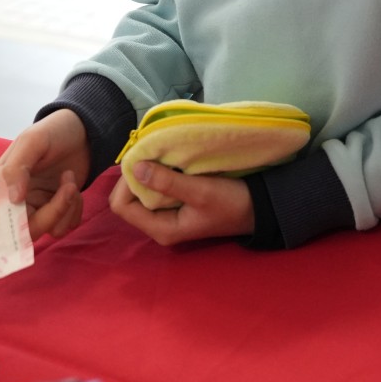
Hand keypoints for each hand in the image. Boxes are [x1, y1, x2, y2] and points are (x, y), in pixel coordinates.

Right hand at [0, 109, 92, 239]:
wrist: (84, 132)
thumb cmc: (53, 132)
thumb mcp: (32, 141)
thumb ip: (17, 167)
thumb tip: (13, 199)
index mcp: (1, 185)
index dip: (10, 224)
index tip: (32, 212)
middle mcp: (17, 201)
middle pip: (27, 231)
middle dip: (52, 214)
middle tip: (68, 189)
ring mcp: (39, 207)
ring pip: (51, 230)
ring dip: (66, 209)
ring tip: (71, 183)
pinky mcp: (58, 210)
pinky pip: (66, 225)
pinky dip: (75, 211)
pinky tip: (76, 190)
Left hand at [109, 161, 254, 244]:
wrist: (258, 208)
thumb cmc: (230, 203)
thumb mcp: (201, 191)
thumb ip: (167, 182)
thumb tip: (135, 167)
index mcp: (161, 229)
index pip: (122, 206)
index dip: (125, 182)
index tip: (142, 160)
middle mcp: (158, 225)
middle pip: (127, 198)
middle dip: (135, 174)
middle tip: (150, 153)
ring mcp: (166, 215)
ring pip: (140, 191)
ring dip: (146, 172)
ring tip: (159, 154)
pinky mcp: (174, 205)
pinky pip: (154, 188)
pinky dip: (157, 173)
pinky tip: (168, 161)